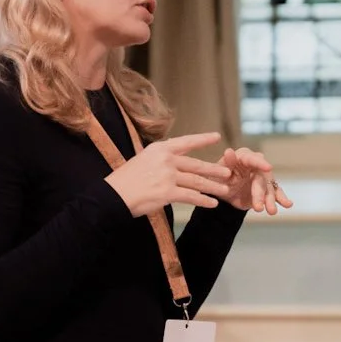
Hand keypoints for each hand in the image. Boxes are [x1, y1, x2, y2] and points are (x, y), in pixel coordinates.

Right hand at [105, 132, 233, 217]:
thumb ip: (160, 159)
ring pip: (197, 181)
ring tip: (225, 189)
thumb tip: (175, 161)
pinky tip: (212, 204)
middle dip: (213, 169)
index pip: (186, 142)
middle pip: (196, 164)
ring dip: (213, 186)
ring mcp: (168, 176)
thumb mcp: (142, 160)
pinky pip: (191, 196)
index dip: (202, 139)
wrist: (113, 195)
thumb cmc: (125, 180)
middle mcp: (166, 160)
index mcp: (159, 149)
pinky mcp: (168, 192)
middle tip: (227, 172)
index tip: (217, 137)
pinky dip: (203, 201)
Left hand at [216, 147, 293, 214]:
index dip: (261, 163)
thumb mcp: (218, 173)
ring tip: (271, 211)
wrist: (222, 194)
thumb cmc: (218, 178)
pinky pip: (275, 194)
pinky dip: (282, 199)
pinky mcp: (267, 189)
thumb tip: (229, 151)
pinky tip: (288, 204)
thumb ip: (226, 163)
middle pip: (262, 178)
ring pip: (270, 188)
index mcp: (244, 157)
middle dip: (261, 193)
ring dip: (271, 200)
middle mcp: (257, 165)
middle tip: (257, 207)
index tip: (269, 168)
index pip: (253, 159)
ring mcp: (263, 178)